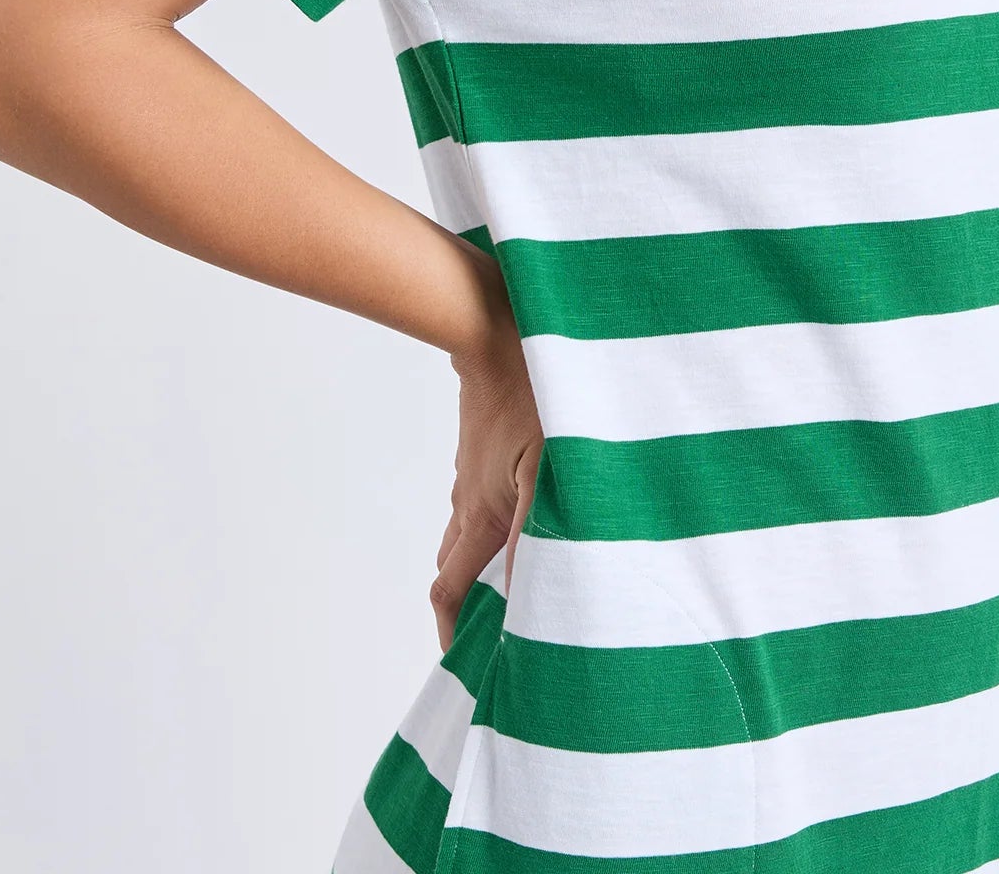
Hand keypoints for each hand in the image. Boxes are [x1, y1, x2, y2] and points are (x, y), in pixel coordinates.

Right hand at [431, 267, 542, 653]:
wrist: (496, 333)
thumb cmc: (532, 396)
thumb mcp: (549, 468)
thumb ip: (538, 534)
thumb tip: (528, 596)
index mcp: (482, 516)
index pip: (450, 592)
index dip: (451, 634)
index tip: (463, 665)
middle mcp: (470, 502)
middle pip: (458, 568)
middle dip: (471, 605)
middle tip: (499, 632)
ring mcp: (473, 475)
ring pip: (469, 535)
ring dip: (485, 564)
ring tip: (520, 585)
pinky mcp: (484, 452)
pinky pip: (482, 501)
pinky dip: (497, 525)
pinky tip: (529, 518)